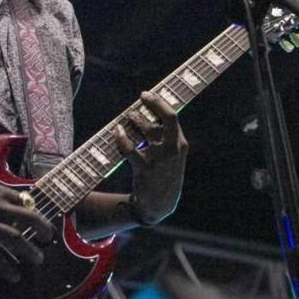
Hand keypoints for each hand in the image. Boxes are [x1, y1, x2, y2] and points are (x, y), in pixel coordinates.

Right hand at [0, 172, 54, 282]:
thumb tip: (10, 197)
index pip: (24, 201)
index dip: (33, 211)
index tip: (38, 220)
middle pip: (26, 218)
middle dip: (41, 229)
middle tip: (47, 238)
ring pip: (14, 238)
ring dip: (28, 250)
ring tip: (37, 259)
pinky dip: (5, 266)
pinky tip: (13, 274)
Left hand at [113, 91, 187, 224]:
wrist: (160, 204)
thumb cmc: (163, 174)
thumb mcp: (171, 155)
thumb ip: (165, 136)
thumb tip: (150, 112)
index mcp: (180, 144)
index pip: (173, 116)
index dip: (159, 102)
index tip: (146, 94)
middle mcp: (173, 149)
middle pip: (168, 118)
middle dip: (154, 103)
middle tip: (141, 97)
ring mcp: (160, 159)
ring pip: (149, 130)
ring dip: (136, 119)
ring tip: (128, 116)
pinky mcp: (145, 168)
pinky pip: (131, 148)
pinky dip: (122, 137)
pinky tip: (118, 131)